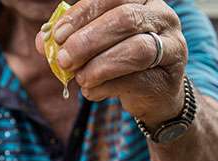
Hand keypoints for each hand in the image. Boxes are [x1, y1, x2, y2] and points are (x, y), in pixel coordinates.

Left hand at [36, 0, 187, 125]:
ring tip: (79, 79)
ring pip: (136, 50)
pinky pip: (136, 80)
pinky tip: (92, 92)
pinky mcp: (168, 78)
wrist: (155, 94)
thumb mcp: (98, 45)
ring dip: (100, 65)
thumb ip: (73, 38)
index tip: (57, 35)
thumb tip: (44, 41)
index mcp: (143, 0)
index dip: (82, 14)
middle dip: (88, 40)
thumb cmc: (123, 61)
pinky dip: (107, 87)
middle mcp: (163, 17)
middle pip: (125, 19)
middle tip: (64, 59)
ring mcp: (172, 48)